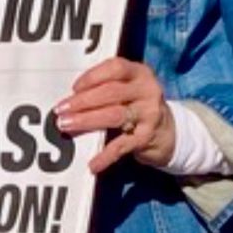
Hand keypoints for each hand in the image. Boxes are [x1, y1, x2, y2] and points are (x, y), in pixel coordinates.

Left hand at [55, 57, 175, 173]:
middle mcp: (147, 90)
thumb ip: (108, 85)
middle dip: (82, 101)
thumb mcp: (130, 88)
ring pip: (114, 115)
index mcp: (140, 72)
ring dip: (87, 121)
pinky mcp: (147, 137)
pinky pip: (122, 146)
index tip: (74, 88)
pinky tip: (93, 163)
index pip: (115, 68)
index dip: (93, 76)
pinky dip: (105, 155)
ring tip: (67, 126)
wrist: (170, 132)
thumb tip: (73, 96)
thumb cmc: (138, 104)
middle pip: (111, 92)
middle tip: (61, 110)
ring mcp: (149, 114)